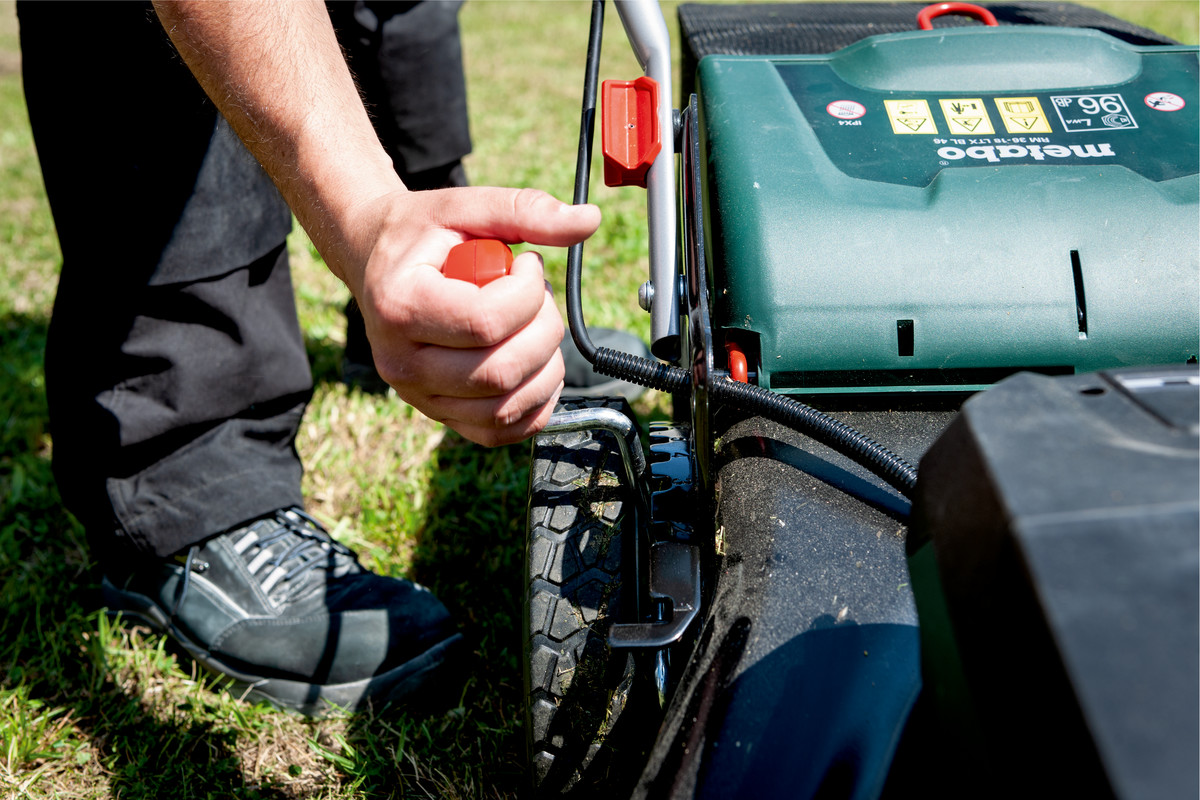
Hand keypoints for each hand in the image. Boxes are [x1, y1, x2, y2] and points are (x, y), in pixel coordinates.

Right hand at [348, 186, 600, 445]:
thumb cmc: (420, 235)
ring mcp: (419, 397)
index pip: (486, 322)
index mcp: (400, 306)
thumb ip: (525, 210)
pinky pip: (501, 431)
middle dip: (543, 330)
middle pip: (500, 371)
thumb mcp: (464, 206)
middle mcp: (402, 363)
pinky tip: (536, 363)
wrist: (375, 262)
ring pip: (506, 407)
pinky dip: (536, 403)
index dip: (528, 292)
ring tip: (535, 327)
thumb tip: (589, 219)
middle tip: (537, 297)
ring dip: (546, 366)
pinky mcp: (440, 415)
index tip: (527, 264)